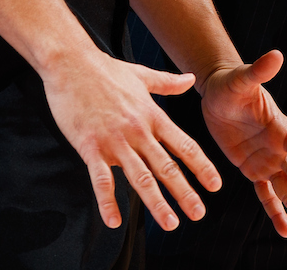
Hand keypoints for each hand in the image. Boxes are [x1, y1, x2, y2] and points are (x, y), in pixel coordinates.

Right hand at [43, 45, 222, 231]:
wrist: (71, 63)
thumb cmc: (105, 69)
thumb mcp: (141, 75)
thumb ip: (168, 83)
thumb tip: (191, 78)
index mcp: (151, 115)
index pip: (183, 144)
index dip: (201, 166)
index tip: (215, 185)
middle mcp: (138, 130)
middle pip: (166, 166)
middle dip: (184, 192)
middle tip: (199, 214)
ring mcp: (115, 140)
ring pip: (140, 177)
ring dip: (157, 203)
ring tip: (170, 224)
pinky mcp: (90, 146)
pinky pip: (101, 180)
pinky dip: (108, 202)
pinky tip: (114, 222)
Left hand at [200, 49, 286, 238]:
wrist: (217, 94)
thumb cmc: (232, 83)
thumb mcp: (242, 78)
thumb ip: (259, 71)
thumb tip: (276, 55)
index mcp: (280, 127)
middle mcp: (279, 147)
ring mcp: (268, 160)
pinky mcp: (253, 169)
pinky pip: (266, 195)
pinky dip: (276, 213)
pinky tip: (286, 231)